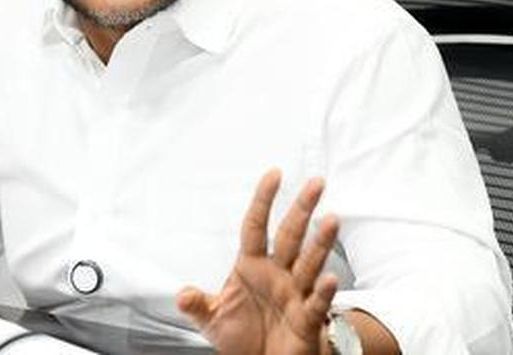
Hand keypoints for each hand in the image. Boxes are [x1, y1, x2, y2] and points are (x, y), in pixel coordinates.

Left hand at [177, 170, 339, 354]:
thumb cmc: (243, 340)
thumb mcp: (212, 320)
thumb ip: (199, 305)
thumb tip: (182, 295)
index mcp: (252, 267)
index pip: (256, 226)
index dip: (263, 200)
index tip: (274, 174)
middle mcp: (277, 275)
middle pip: (290, 236)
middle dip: (302, 209)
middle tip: (316, 183)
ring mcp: (295, 294)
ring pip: (310, 262)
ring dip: (320, 242)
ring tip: (330, 220)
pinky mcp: (307, 319)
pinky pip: (317, 303)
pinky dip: (324, 291)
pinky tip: (330, 278)